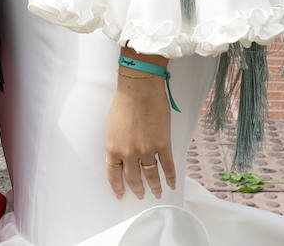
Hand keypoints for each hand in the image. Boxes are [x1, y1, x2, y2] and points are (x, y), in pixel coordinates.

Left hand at [105, 67, 176, 199]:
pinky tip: (171, 184)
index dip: (117, 186)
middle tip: (140, 195)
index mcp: (113, 147)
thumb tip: (121, 153)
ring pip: (151, 175)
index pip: (113, 173)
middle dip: (136, 189)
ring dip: (154, 186)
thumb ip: (116, 142)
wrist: (139, 88)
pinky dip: (170, 177)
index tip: (120, 194)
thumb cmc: (124, 101)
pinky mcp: (162, 145)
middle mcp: (128, 153)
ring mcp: (146, 150)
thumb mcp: (112, 126)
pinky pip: (167, 166)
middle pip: (133, 178)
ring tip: (156, 194)